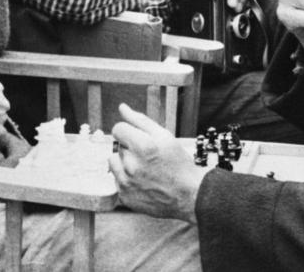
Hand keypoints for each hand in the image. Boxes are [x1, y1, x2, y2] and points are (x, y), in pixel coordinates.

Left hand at [109, 104, 209, 222]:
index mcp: (143, 146)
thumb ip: (140, 120)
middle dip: (130, 147)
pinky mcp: (124, 196)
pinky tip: (142, 180)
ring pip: (114, 161)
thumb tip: (122, 108)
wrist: (188, 196)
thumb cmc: (179, 165)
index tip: (138, 138)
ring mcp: (126, 182)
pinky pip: (116, 179)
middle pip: (118, 145)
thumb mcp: (165, 136)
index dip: (129, 131)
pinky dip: (126, 178)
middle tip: (148, 157)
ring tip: (143, 168)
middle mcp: (132, 165)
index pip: (118, 129)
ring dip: (124, 162)